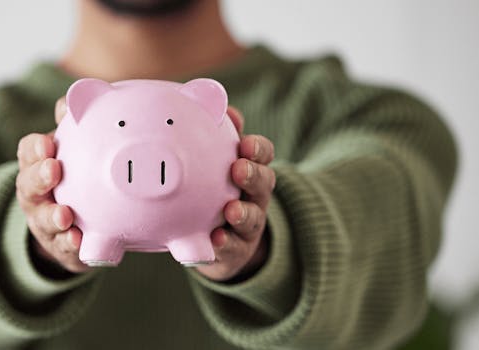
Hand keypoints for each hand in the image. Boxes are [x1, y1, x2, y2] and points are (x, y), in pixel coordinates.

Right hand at [15, 97, 88, 273]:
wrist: (73, 226)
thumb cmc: (75, 177)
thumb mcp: (75, 149)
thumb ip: (80, 125)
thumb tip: (94, 90)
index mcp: (39, 164)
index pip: (30, 151)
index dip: (35, 147)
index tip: (48, 143)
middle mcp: (36, 193)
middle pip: (28, 184)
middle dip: (38, 177)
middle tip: (53, 170)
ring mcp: (45, 222)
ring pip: (42, 219)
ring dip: (52, 216)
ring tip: (65, 215)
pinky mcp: (61, 247)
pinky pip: (64, 248)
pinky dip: (70, 244)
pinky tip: (79, 241)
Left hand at [196, 107, 275, 280]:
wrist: (220, 244)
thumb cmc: (214, 193)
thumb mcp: (215, 164)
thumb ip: (215, 136)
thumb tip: (215, 105)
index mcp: (250, 170)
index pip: (262, 154)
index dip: (258, 149)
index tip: (245, 144)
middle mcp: (255, 197)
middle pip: (264, 183)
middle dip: (254, 175)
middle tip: (238, 169)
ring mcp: (248, 226)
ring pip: (253, 217)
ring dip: (243, 213)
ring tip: (231, 210)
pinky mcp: (237, 252)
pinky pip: (233, 249)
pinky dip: (226, 244)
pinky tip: (216, 240)